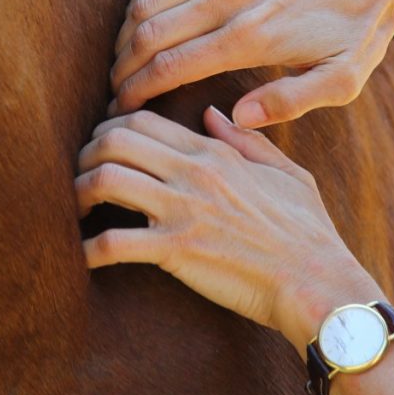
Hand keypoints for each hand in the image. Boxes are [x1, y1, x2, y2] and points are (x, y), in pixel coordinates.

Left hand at [76, 107, 377, 352]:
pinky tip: (80, 257)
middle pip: (113, 141)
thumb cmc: (308, 233)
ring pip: (104, 180)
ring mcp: (183, 210)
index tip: (102, 148)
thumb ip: (247, 140)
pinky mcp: (176, 250)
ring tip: (76, 211)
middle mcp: (193, 173)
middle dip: (86, 155)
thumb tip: (213, 113)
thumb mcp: (287, 173)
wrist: (317, 282)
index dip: (109, 128)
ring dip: (78, 193)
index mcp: (214, 152)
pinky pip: (114, 243)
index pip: (142, 120)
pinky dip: (88, 249)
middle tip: (82, 177)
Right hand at [110, 0, 393, 126]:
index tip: (121, 111)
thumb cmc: (353, 36)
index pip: (173, 64)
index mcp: (253, 35)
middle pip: (149, 33)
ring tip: (122, 70)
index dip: (138, 90)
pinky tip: (138, 34)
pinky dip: (139, 8)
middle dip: (122, 69)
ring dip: (124, 39)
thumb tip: (239, 117)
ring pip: (146, 4)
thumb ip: (290, 102)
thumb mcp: (341, 81)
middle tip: (114, 97)